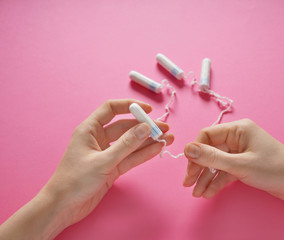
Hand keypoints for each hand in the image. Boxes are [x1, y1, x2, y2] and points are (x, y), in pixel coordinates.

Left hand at [44, 99, 173, 226]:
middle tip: (164, 128)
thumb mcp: (102, 161)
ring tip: (168, 138)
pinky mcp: (112, 168)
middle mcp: (99, 139)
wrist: (63, 207)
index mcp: (90, 130)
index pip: (111, 109)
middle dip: (145, 127)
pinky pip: (131, 157)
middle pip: (125, 127)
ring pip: (131, 143)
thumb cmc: (75, 181)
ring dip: (148, 141)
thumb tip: (146, 128)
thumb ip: (126, 145)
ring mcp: (107, 154)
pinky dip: (143, 154)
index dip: (129, 106)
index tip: (148, 109)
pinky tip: (157, 149)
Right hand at [183, 119, 283, 201]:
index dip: (196, 151)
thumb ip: (211, 157)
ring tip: (197, 193)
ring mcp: (241, 152)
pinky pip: (226, 171)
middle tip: (188, 184)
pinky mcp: (244, 164)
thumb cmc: (273, 169)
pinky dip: (218, 182)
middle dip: (199, 168)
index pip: (207, 135)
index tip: (188, 168)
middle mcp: (238, 138)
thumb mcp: (239, 164)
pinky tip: (208, 193)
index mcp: (238, 129)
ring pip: (217, 163)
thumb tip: (187, 148)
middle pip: (210, 151)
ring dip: (206, 178)